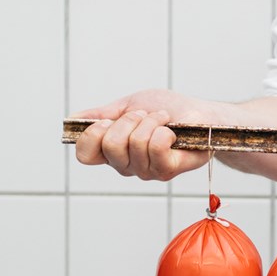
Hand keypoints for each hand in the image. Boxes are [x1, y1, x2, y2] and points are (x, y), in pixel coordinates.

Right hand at [74, 89, 211, 182]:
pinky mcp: (167, 171)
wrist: (203, 115)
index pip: (85, 155)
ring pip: (134, 144)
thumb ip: (102, 114)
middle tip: (144, 115)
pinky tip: (172, 131)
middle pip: (109, 146)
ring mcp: (146, 171)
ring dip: (150, 122)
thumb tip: (73, 118)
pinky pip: (155, 146)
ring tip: (162, 120)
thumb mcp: (130, 104)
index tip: (108, 120)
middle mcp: (126, 165)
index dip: (91, 135)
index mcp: (113, 151)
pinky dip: (163, 129)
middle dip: (128, 121)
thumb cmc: (169, 110)